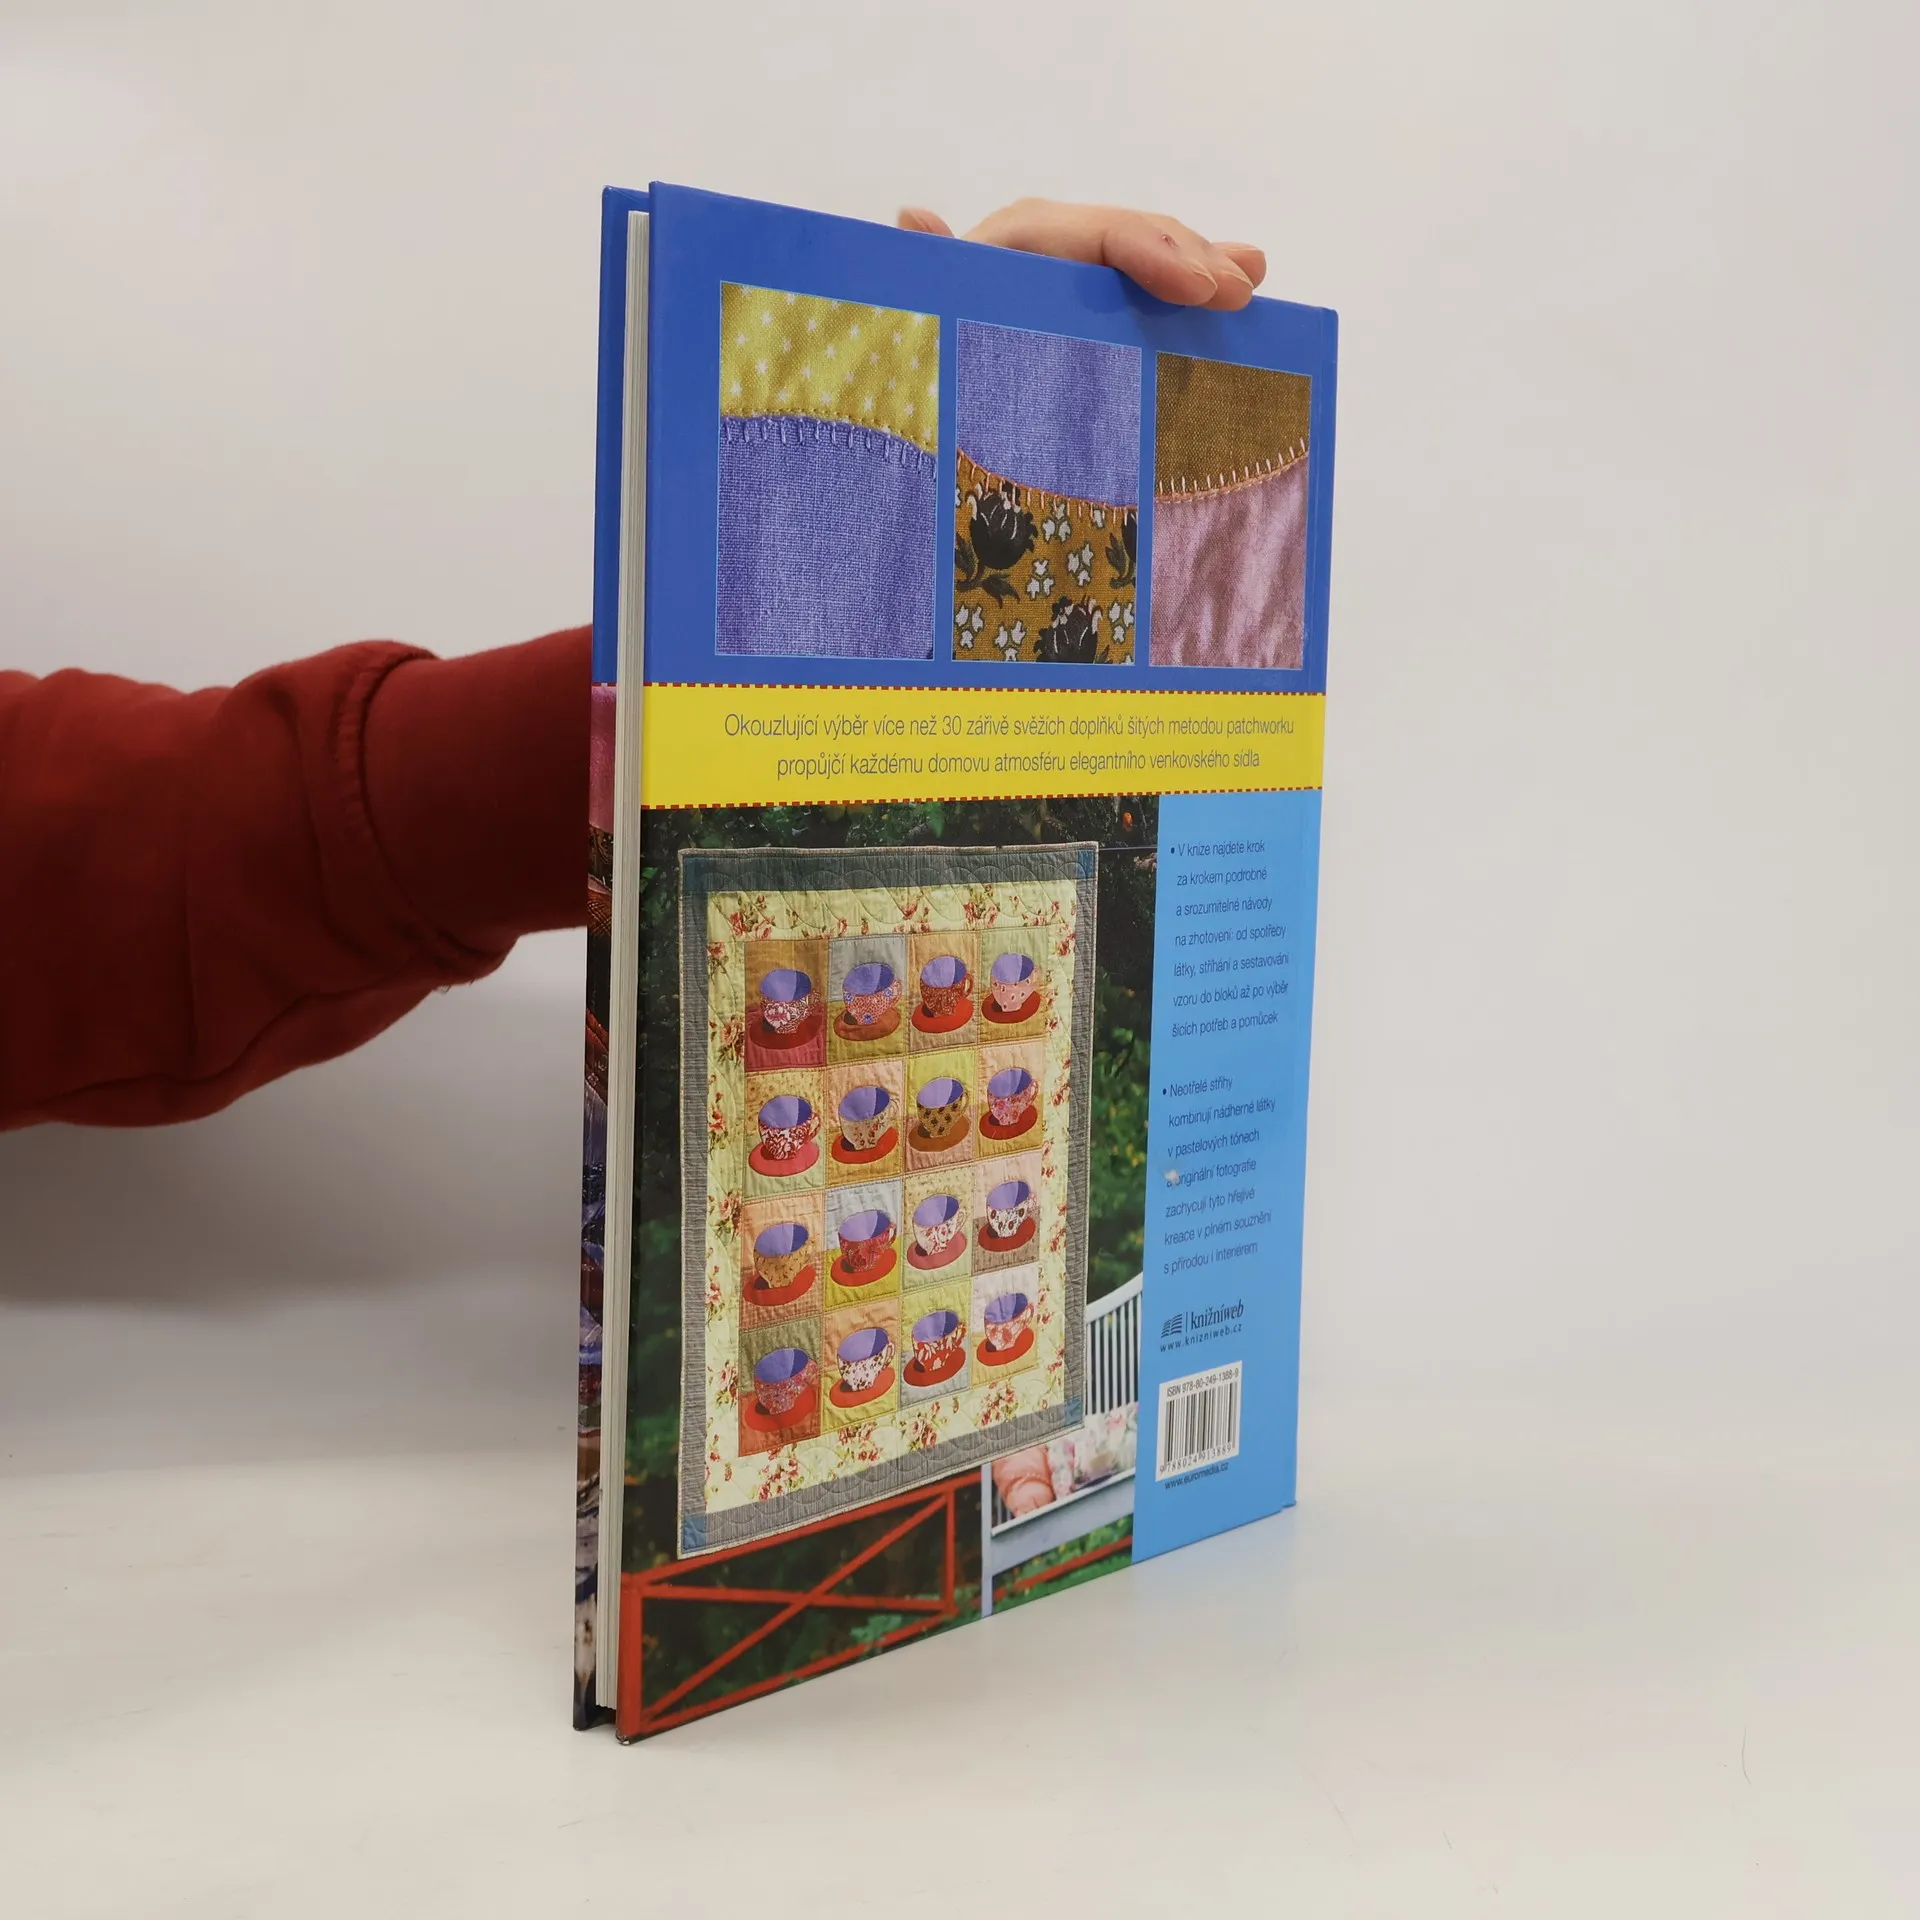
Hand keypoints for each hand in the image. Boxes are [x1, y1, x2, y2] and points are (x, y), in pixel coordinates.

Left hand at [898, 199, 1265, 311]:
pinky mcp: (1102, 281)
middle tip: (1238, 296)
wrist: (938, 345)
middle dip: (1193, 260)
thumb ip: (935, 268)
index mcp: (1024, 236)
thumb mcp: (937, 305)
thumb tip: (912, 219)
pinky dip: (1198, 273)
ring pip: (1156, 247)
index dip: (1155, 254)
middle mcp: (1058, 234)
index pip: (1103, 233)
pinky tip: (1246, 275)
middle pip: (1140, 234)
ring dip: (1206, 265)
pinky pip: (1156, 269)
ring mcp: (1085, 256)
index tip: (1197, 289)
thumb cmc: (937, 330)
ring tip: (1247, 288)